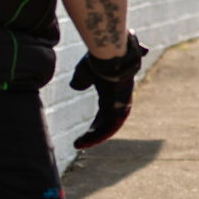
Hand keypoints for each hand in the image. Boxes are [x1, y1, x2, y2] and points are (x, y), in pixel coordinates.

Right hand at [69, 32, 148, 149]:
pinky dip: (97, 136)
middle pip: (109, 123)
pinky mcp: (121, 107)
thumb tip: (76, 86)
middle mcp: (121, 99)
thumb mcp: (84, 72)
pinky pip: (110, 128)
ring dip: (94, 138)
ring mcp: (123, 103)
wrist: (110, 53)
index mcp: (113, 92)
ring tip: (79, 145)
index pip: (107, 113)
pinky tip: (83, 142)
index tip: (86, 133)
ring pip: (110, 127)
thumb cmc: (97, 59)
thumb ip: (81, 80)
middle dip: (96, 134)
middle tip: (81, 142)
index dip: (97, 124)